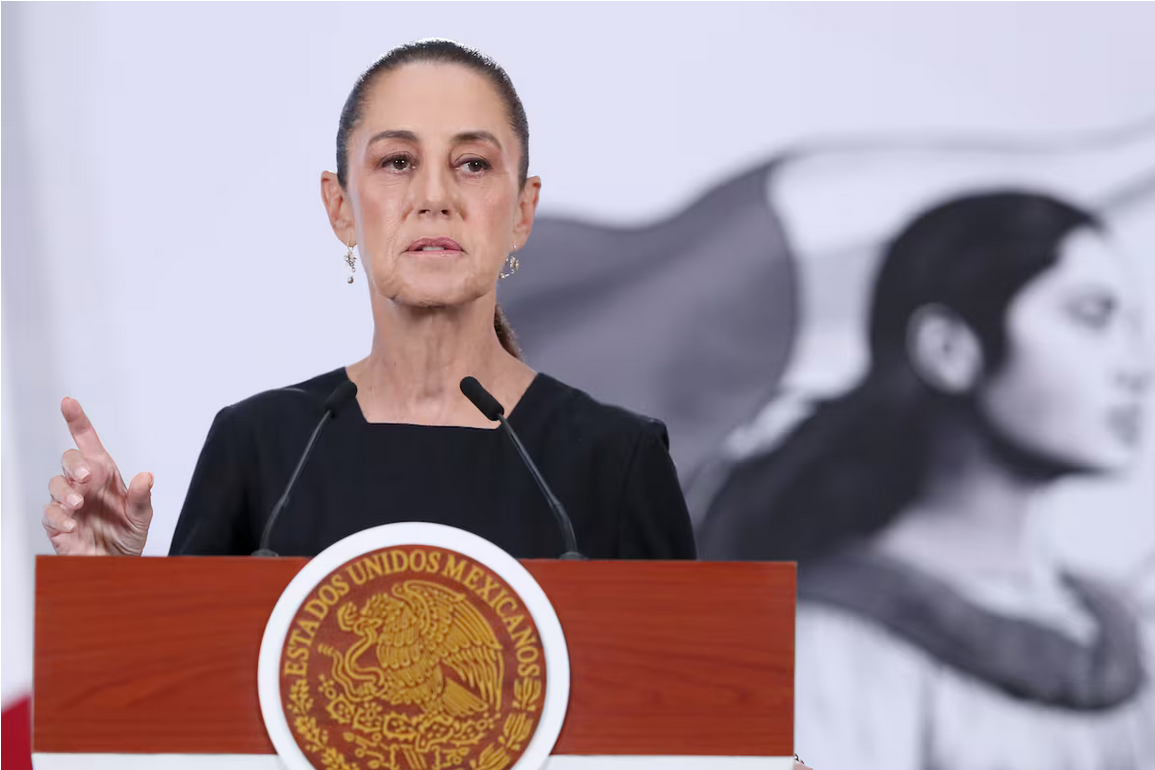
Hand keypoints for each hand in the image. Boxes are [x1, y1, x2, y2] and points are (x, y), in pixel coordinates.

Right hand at [42, 398, 152, 555]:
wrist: (116, 565)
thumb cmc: (127, 535)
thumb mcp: (142, 517)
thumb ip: (142, 497)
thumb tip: (146, 476)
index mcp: (105, 474)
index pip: (88, 442)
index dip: (77, 421)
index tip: (68, 402)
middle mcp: (85, 484)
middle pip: (69, 461)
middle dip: (74, 466)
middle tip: (86, 478)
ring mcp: (69, 502)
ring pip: (55, 484)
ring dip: (66, 492)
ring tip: (80, 505)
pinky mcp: (57, 523)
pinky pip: (49, 513)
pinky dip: (59, 517)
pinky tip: (73, 524)